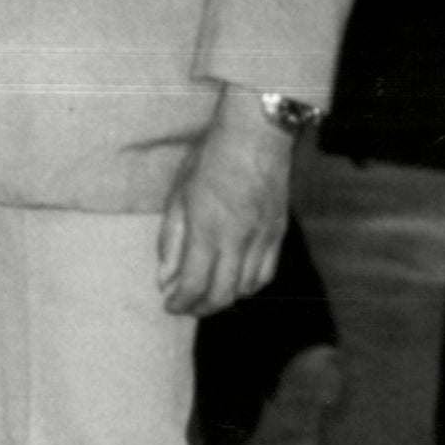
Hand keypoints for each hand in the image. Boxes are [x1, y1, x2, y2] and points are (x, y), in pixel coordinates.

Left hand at [156, 92, 295, 315]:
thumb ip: (170, 242)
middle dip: (200, 308)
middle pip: (222, 294)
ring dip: (224, 298)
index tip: (169, 305)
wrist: (256, 136)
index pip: (193, 284)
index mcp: (206, 229)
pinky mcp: (279, 233)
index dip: (180, 303)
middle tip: (185, 307)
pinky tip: (234, 280)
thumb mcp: (177, 196)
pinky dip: (248, 284)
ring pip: (246, 288)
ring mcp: (263, 237)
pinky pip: (265, 273)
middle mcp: (238, 239)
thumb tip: (165, 279)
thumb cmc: (210, 160)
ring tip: (206, 294)